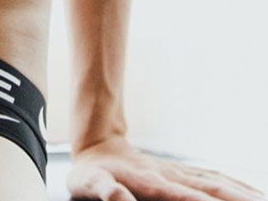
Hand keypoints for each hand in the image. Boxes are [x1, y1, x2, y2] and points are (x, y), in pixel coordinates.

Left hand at [67, 135, 264, 199]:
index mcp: (152, 183)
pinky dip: (237, 187)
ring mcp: (180, 173)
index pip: (186, 197)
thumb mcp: (90, 185)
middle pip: (213, 191)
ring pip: (219, 184)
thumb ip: (107, 192)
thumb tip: (119, 199)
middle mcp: (172, 176)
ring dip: (244, 194)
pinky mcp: (183, 173)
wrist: (97, 147)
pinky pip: (215, 180)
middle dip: (240, 200)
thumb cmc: (91, 174)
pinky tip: (253, 193)